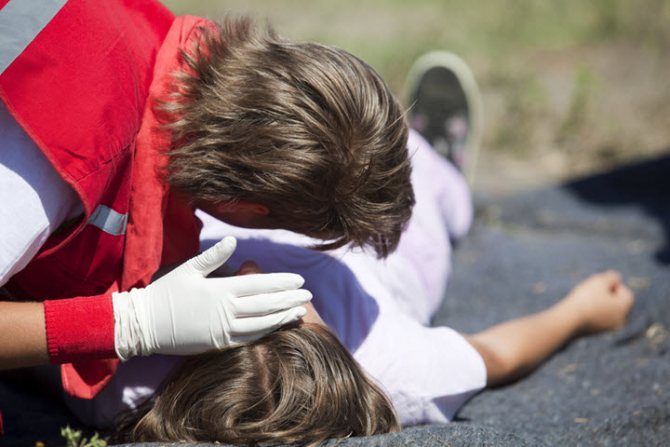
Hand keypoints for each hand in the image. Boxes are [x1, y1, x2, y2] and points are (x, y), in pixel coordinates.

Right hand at [112, 237, 311, 359]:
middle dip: (289, 298)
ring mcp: (224, 330)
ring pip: (262, 324)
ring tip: (300, 312)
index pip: (260, 285)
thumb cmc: (166, 293)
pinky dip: (266, 332)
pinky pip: (248, 339)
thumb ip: (214, 256)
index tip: (300, 279)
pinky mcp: (219, 344)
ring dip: (283, 317)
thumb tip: (233, 239)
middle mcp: (227, 310)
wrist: (145, 325)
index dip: (282, 282)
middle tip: (309, 294)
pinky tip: (277, 327)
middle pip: (266, 304)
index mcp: (221, 289)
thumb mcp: (189, 269)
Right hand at [563, 270, 634, 334]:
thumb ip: (611, 277)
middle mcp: (621, 319)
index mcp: (624, 307)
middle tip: (589, 290)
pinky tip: (579, 310)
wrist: (569, 320)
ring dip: (598, 304)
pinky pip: (598, 319)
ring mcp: (609, 328)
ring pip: (607, 311)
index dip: (611, 285)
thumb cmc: (586, 298)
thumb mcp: (599, 282)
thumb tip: (616, 278)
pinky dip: (591, 313)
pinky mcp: (596, 332)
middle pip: (617, 303)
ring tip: (583, 299)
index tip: (597, 285)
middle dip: (605, 295)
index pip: (625, 292)